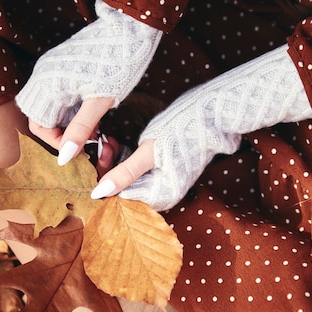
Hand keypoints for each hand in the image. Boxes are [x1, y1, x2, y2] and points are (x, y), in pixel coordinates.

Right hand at [15, 0, 161, 163]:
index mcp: (49, 83)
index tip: (82, 147)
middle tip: (88, 138)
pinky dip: (71, 108)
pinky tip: (92, 113)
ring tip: (94, 128)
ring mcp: (51, 68)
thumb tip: (65, 157)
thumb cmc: (118, 63)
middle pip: (40, 116)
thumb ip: (80, 130)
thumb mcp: (100, 102)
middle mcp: (43, 75)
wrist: (130, 29)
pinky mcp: (61, 65)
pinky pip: (57, 94)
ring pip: (50, 107)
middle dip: (61, 132)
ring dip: (68, 122)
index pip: (39, 125)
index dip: (59, 141)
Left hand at [91, 45, 311, 210]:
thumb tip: (98, 194)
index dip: (106, 179)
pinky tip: (120, 144)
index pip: (123, 198)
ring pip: (131, 178)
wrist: (213, 114)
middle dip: (111, 168)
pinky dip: (128, 158)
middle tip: (105, 143)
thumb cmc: (181, 131)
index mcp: (161, 197)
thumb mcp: (149, 151)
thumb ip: (124, 173)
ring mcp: (167, 183)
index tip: (100, 154)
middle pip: (126, 189)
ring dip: (118, 161)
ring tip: (111, 140)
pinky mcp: (167, 171)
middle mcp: (165, 195)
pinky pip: (140, 171)